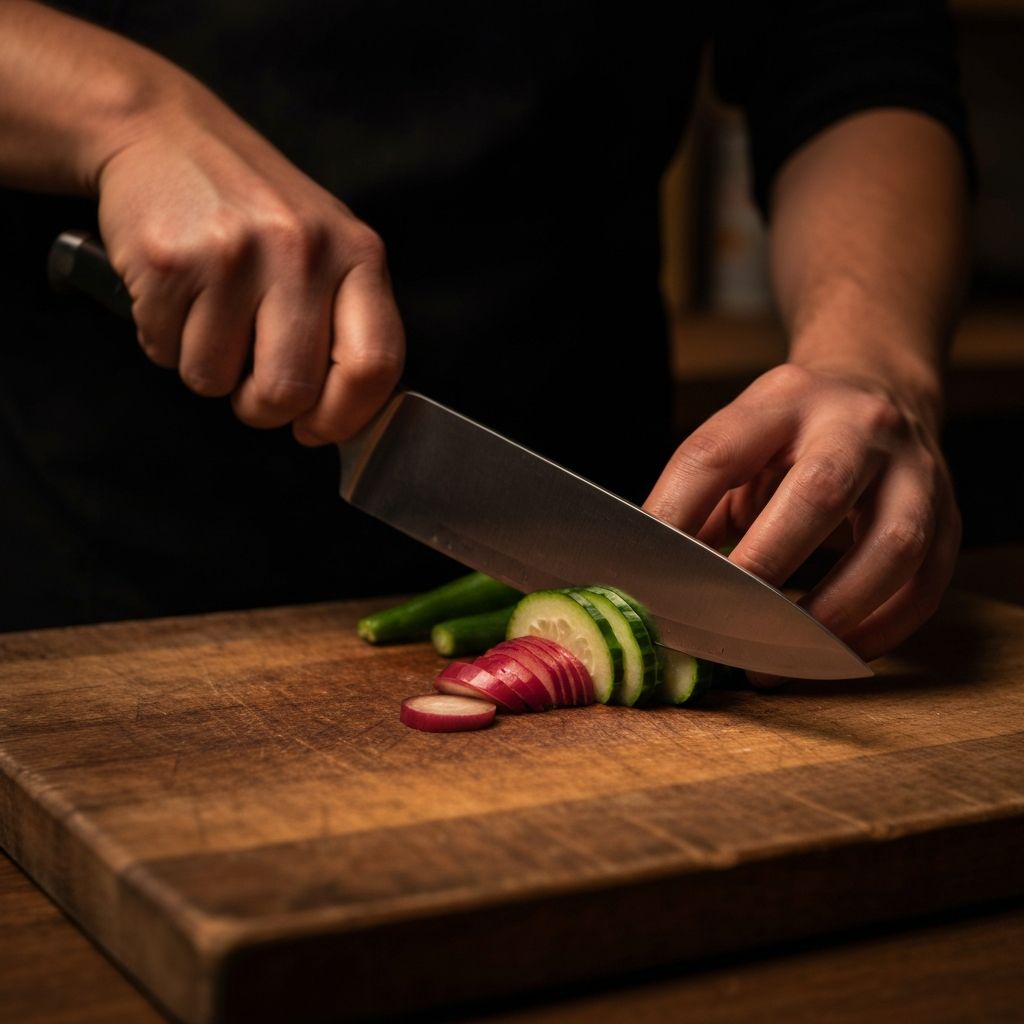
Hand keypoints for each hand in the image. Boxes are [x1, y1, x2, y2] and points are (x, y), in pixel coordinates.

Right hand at [96, 78, 402, 443]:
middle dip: (262, 409)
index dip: (345, 417)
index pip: (375, 365)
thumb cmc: (257, 209)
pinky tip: (177, 296)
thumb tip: (341, 416)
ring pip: (215, 381)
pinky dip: (163, 340)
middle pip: (289, 391)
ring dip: (206, 369)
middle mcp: (303, 251)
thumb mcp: (328, 248)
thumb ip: (346, 322)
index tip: (317, 428)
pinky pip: (164, 351)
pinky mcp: (170, 259)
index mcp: (359, 255)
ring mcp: (235, 253)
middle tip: (250, 385)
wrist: (166, 133)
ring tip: (210, 316)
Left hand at [643, 362, 960, 675]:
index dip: (678, 514)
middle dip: (765, 563)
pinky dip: (881, 629)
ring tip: (778, 657)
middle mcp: (856, 426)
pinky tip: (835, 654)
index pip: (720, 453)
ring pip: (892, 546)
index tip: (648, 574)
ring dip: (833, 611)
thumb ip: (698, 500)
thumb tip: (648, 579)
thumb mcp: (740, 445)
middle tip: (721, 620)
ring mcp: (914, 470)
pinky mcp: (949, 516)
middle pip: (819, 491)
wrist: (883, 391)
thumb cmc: (792, 437)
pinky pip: (927, 585)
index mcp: (783, 400)